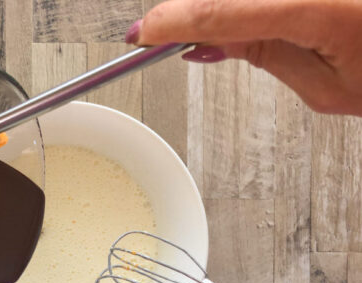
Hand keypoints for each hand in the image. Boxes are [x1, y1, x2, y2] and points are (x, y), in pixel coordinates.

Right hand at [126, 0, 361, 115]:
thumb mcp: (328, 87)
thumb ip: (262, 54)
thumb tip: (205, 43)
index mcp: (324, 5)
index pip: (221, 11)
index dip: (172, 21)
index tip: (142, 34)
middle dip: (192, 10)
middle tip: (165, 33)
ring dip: (217, 8)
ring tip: (207, 34)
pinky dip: (239, 6)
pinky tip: (232, 25)